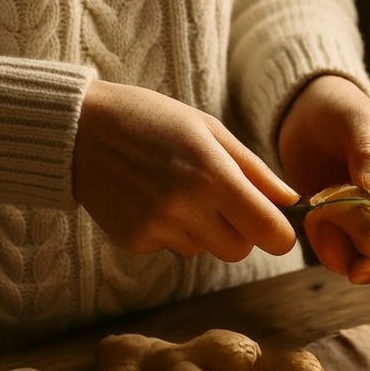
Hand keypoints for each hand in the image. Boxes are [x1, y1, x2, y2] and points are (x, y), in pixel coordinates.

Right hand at [73, 79, 297, 260]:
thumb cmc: (152, 120)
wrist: (78, 129)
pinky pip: (173, 248)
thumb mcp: (209, 131)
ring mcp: (157, 228)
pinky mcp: (134, 242)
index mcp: (213, 176)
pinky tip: (151, 198)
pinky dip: (171, 230)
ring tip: (177, 190)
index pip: (269, 232)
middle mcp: (186, 207)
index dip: (279, 234)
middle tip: (222, 201)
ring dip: (204, 229)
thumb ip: (255, 171)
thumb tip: (290, 201)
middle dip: (241, 232)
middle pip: (240, 250)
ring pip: (206, 249)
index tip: (276, 227)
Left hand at [277, 75, 369, 282]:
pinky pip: (343, 256)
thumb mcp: (356, 121)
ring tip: (318, 226)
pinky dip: (327, 250)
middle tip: (357, 272)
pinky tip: (311, 224)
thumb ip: (369, 156)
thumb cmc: (339, 108)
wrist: (304, 114)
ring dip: (349, 257)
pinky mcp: (344, 230)